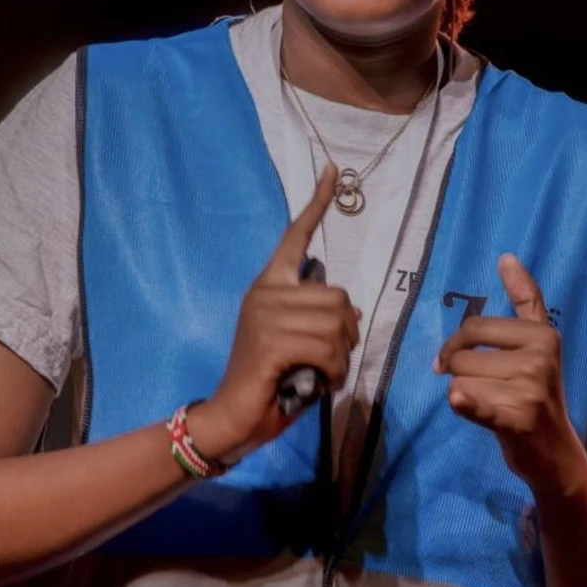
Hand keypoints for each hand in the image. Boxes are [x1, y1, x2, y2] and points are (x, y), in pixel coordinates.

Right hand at [190, 166, 359, 461]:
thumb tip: (351, 313)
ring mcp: (266, 314)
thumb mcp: (300, 345)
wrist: (234, 416)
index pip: (295, 236)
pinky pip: (328, 350)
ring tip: (318, 374)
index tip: (331, 171)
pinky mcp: (271, 341)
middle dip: (346, 336)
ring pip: (337, 326)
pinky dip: (333, 374)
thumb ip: (320, 321)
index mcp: (269, 285)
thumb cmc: (271, 382)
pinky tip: (315, 383)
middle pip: (340, 298)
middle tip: (328, 361)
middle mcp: (265, 292)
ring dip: (340, 359)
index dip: (317, 203)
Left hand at [435, 254, 586, 492]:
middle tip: (478, 389)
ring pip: (459, 381)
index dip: (455, 344)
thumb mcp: (539, 343)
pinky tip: (460, 402)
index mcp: (543, 334)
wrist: (555, 453)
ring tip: (491, 406)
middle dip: (460, 372)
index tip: (451, 358)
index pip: (474, 327)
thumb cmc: (538, 393)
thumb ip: (525, 300)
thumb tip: (507, 256)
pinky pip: (471, 401)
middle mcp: (540, 358)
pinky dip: (463, 404)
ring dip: (465, 395)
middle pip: (463, 355)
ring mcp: (530, 389)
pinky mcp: (517, 419)